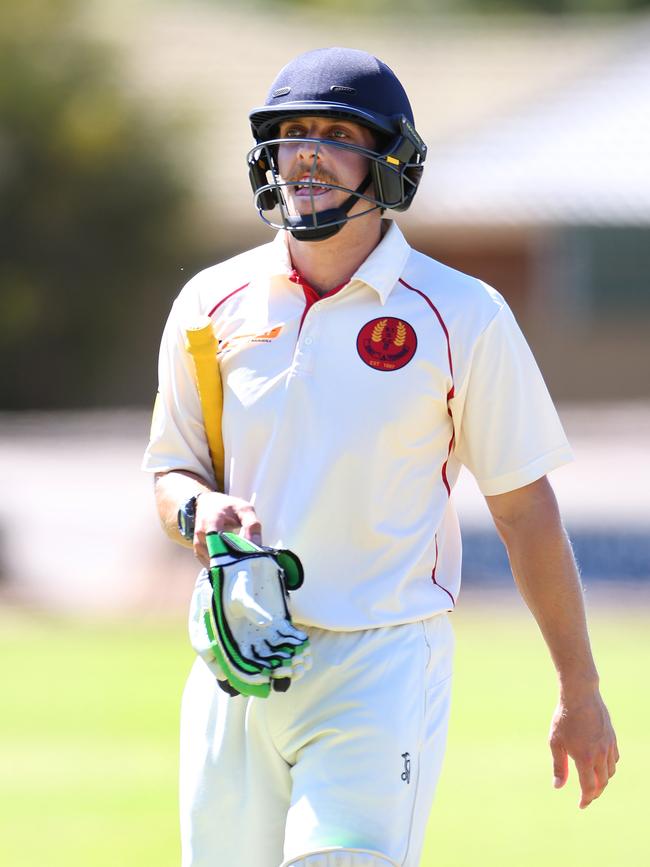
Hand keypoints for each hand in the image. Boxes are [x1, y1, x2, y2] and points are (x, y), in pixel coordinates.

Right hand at [193, 492, 261, 565]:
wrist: (207, 503)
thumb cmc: (228, 506)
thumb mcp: (244, 509)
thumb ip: (252, 524)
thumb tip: (257, 545)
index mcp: (212, 521)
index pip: (219, 542)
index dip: (233, 554)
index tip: (247, 560)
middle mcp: (201, 535)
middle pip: (218, 556)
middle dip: (233, 562)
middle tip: (248, 564)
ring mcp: (198, 545)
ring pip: (214, 563)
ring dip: (228, 565)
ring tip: (241, 562)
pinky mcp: (198, 552)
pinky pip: (211, 564)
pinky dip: (222, 566)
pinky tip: (232, 562)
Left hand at [549, 688, 618, 808]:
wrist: (580, 695)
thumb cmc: (564, 718)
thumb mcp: (555, 742)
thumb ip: (559, 766)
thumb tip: (558, 786)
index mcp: (585, 758)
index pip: (589, 787)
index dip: (586, 799)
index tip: (581, 805)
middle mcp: (600, 754)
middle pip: (602, 783)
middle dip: (594, 793)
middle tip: (586, 797)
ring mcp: (609, 746)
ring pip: (610, 772)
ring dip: (602, 781)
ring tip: (593, 782)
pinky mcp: (612, 738)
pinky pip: (614, 759)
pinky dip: (609, 767)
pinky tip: (601, 766)